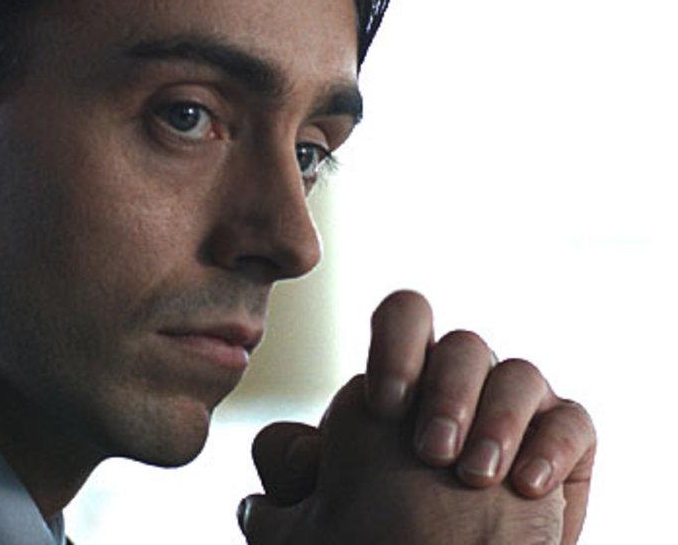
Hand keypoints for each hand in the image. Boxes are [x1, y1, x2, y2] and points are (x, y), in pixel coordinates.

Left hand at [239, 290, 596, 543]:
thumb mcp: (311, 524)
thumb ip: (289, 474)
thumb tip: (268, 461)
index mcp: (402, 384)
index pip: (404, 318)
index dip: (396, 347)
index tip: (383, 406)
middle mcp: (458, 387)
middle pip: (464, 344)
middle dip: (449, 393)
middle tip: (431, 453)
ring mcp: (513, 414)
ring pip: (520, 374)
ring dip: (498, 421)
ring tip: (474, 476)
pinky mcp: (561, 449)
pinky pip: (574, 421)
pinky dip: (554, 446)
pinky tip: (526, 488)